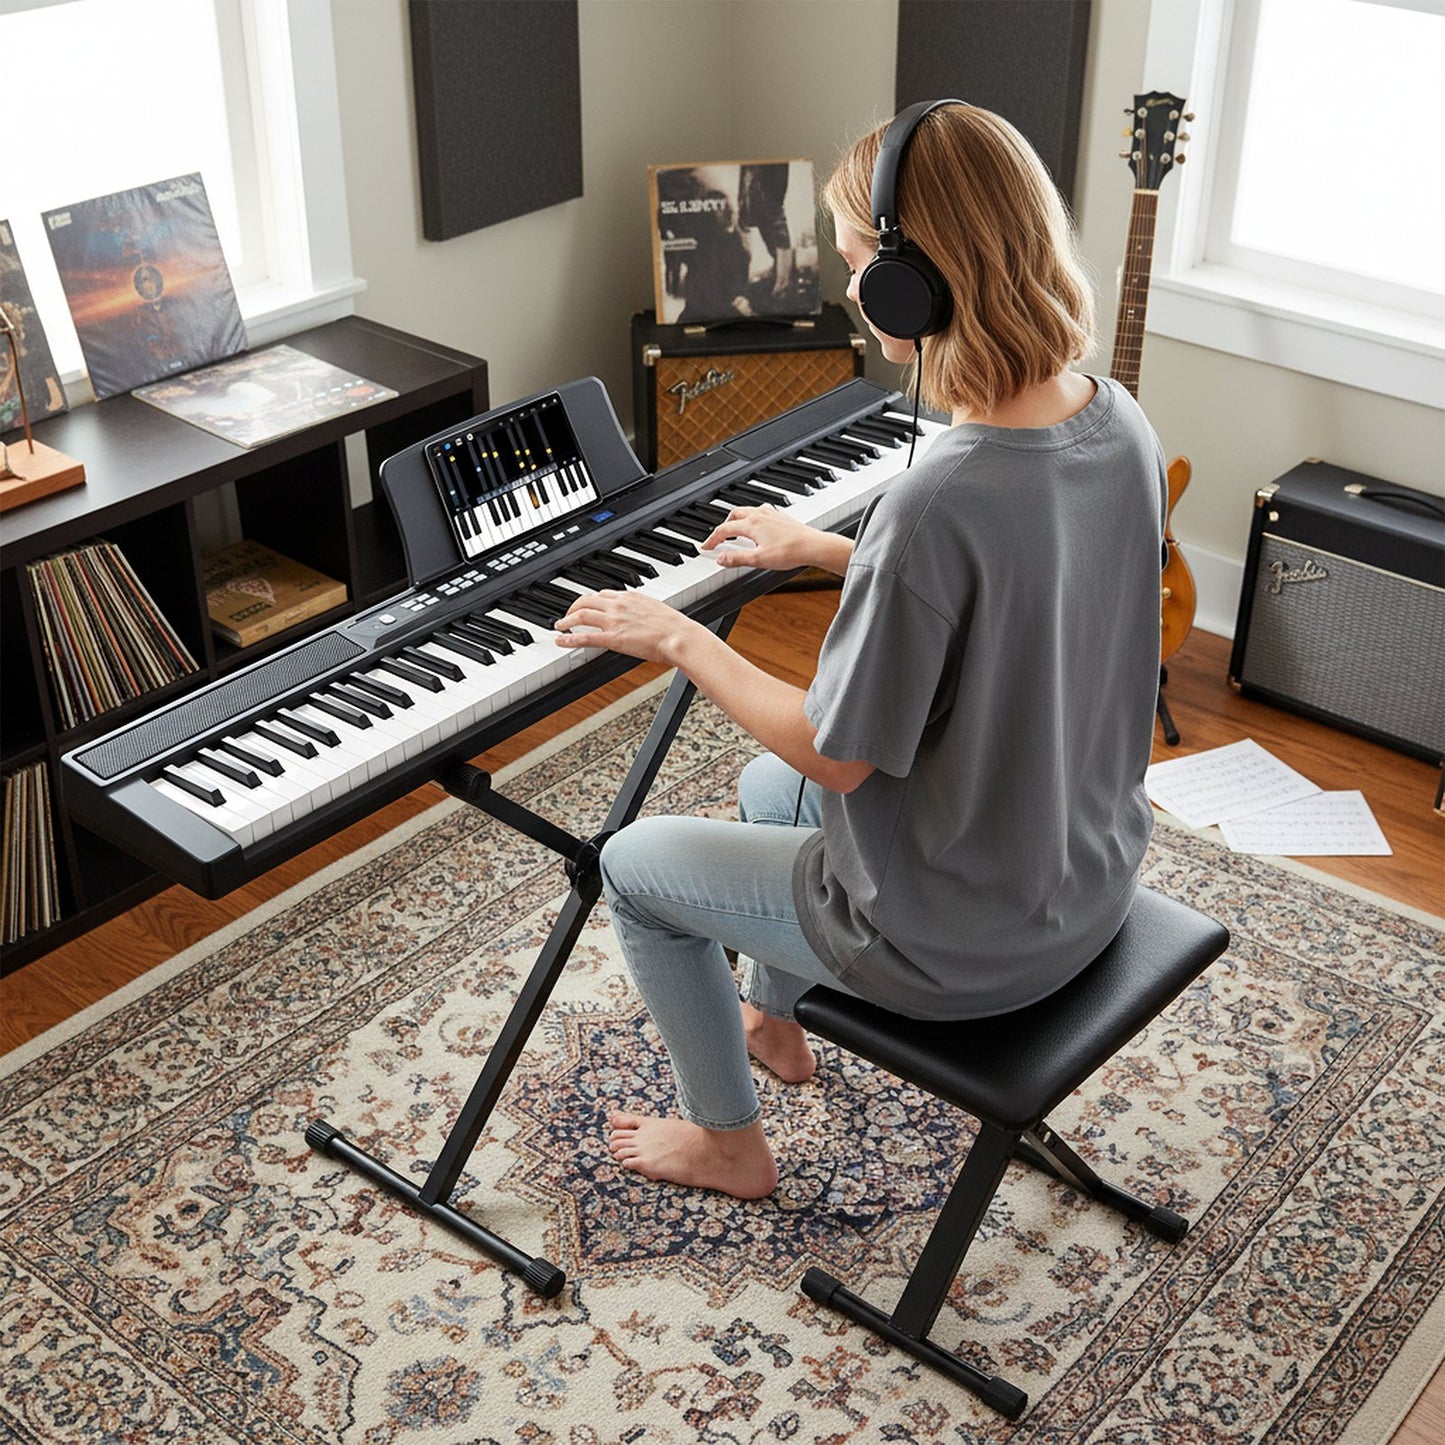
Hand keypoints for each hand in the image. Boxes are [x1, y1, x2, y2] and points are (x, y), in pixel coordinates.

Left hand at [554, 589, 700, 664]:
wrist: (679, 636)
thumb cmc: (674, 627)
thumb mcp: (657, 609)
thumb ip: (643, 610)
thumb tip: (642, 615)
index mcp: (630, 597)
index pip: (603, 593)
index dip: (591, 599)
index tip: (587, 604)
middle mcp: (619, 605)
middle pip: (587, 600)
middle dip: (573, 606)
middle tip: (568, 614)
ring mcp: (614, 621)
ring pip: (581, 615)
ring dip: (566, 620)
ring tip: (560, 625)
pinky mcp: (612, 638)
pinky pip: (585, 637)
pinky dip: (568, 639)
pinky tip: (560, 641)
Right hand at [699, 504, 841, 572]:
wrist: (813, 546)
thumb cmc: (790, 552)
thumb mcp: (758, 560)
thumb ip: (737, 559)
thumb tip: (720, 558)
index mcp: (751, 524)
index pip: (724, 530)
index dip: (712, 540)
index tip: (706, 548)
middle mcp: (759, 515)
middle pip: (733, 515)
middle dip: (723, 527)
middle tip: (718, 539)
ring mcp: (771, 514)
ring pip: (746, 511)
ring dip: (736, 520)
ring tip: (735, 532)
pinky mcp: (780, 517)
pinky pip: (760, 512)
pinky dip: (751, 518)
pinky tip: (757, 528)